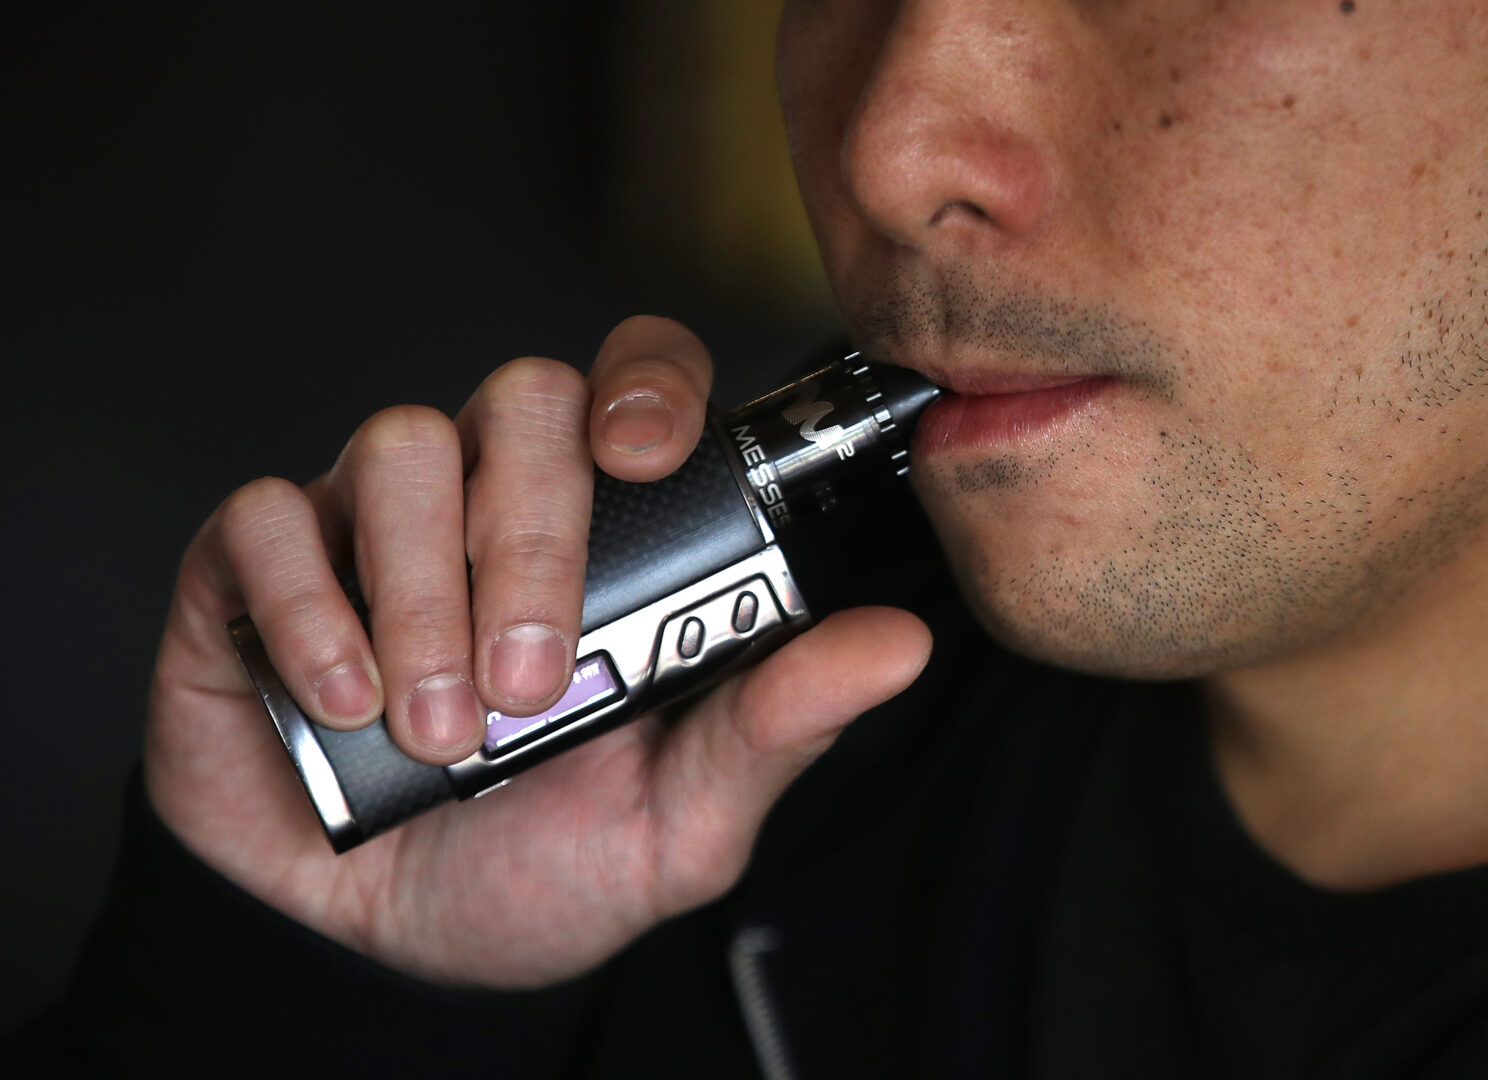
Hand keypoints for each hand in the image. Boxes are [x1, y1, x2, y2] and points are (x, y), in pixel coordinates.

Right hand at [144, 316, 931, 987]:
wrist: (390, 943)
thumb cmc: (544, 866)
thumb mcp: (681, 816)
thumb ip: (777, 723)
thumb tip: (899, 644)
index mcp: (606, 537)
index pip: (632, 381)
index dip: (644, 384)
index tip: (646, 455)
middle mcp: (489, 503)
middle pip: (521, 400)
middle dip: (532, 540)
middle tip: (529, 685)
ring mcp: (370, 524)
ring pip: (401, 446)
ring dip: (424, 588)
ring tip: (440, 727)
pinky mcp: (256, 567)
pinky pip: (267, 515)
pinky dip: (308, 605)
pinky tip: (342, 696)